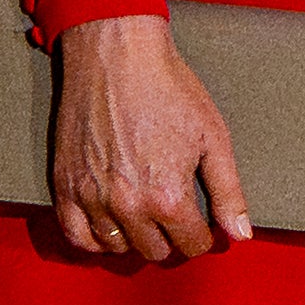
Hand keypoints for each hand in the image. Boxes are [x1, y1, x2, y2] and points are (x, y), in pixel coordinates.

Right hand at [46, 14, 249, 261]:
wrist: (117, 54)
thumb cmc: (169, 88)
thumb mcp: (213, 136)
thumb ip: (228, 192)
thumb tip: (239, 234)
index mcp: (167, 196)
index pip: (192, 244)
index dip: (204, 234)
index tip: (203, 222)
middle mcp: (128, 205)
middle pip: (156, 250)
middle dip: (172, 236)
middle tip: (175, 215)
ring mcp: (92, 198)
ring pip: (118, 247)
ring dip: (136, 237)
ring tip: (146, 215)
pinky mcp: (65, 185)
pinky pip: (77, 237)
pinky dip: (95, 240)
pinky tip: (111, 227)